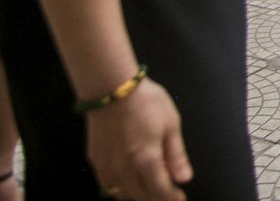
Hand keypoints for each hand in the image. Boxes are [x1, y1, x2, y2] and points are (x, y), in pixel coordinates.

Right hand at [86, 78, 191, 200]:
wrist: (111, 89)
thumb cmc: (145, 102)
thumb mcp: (171, 124)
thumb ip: (176, 155)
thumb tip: (183, 178)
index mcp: (146, 160)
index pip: (160, 191)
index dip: (172, 198)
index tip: (180, 199)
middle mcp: (124, 169)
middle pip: (142, 196)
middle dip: (158, 198)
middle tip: (169, 195)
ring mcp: (107, 166)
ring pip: (124, 194)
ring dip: (139, 195)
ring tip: (151, 189)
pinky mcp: (95, 160)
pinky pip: (108, 185)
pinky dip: (120, 189)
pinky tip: (129, 182)